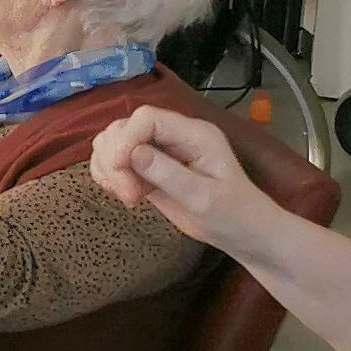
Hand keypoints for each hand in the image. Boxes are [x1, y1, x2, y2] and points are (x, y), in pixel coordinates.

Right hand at [87, 105, 275, 248]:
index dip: (126, 139)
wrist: (241, 232)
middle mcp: (174, 135)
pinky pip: (115, 160)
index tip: (119, 170)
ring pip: (114, 141)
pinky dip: (109, 175)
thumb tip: (133, 154)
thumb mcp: (204, 198)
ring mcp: (159, 150)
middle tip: (129, 195)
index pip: (148, 118)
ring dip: (110, 169)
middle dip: (116, 160)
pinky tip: (121, 193)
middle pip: (125, 127)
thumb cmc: (232, 215)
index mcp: (194, 135)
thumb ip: (169, 174)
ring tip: (128, 197)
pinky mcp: (148, 167)